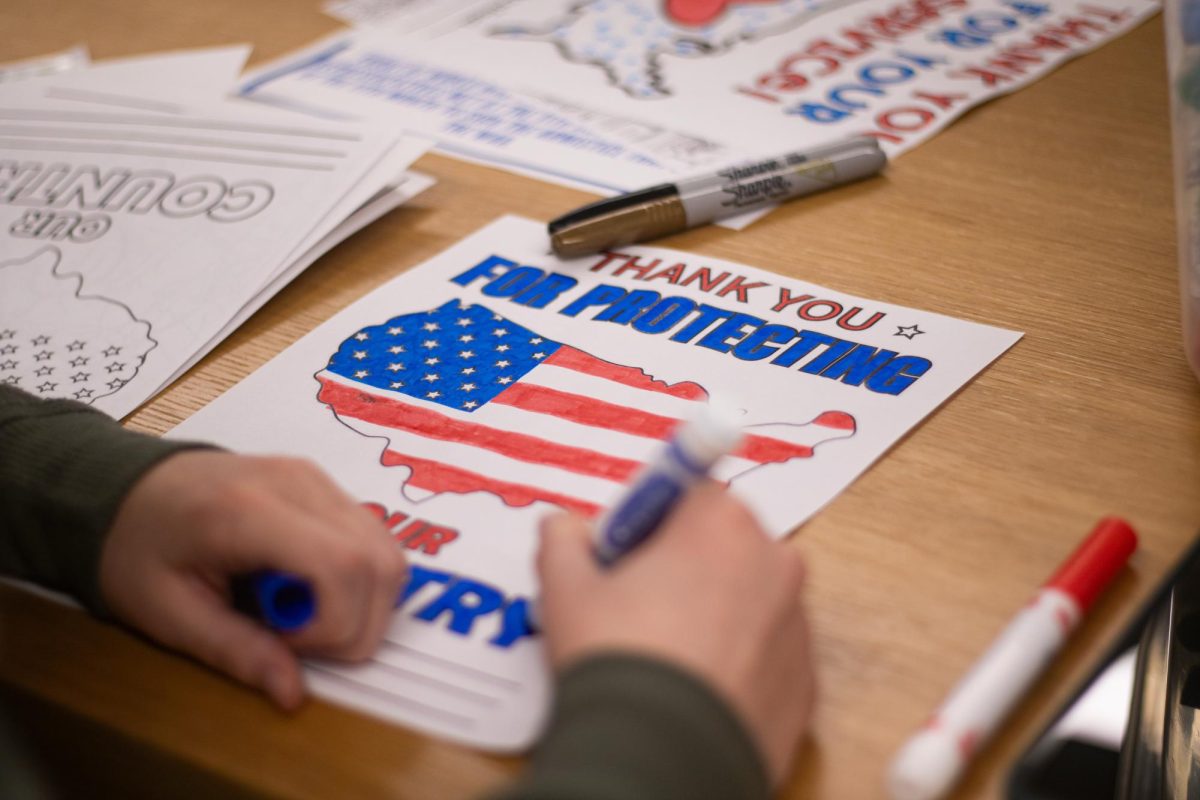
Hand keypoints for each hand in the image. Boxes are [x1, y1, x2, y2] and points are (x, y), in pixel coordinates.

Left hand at [100, 451, 406, 710]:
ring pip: (388, 553)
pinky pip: (374, 540)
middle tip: (297, 639)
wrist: (122, 488)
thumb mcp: (167, 613)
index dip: (334, 624)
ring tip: (301, 614)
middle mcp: (298, 484)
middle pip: (379, 563)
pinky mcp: (325, 484)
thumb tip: (293, 693)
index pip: (343, 566)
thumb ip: (236, 651)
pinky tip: (308, 589)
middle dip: (356, 624)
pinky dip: (358, 580)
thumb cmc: (135, 549)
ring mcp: (317, 479)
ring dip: (362, 603)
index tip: (287, 644)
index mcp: (249, 511)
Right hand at [535, 482, 815, 784]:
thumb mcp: (565, 589)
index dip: (648, 519)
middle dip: (683, 563)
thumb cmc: (618, 661)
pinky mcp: (806, 683)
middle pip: (723, 542)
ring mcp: (798, 625)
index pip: (688, 491)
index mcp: (723, 523)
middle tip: (634, 606)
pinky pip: (765, 654)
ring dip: (712, 611)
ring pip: (748, 599)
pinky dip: (735, 662)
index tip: (621, 554)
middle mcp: (775, 562)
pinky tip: (692, 689)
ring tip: (662, 656)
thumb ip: (562, 540)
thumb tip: (562, 528)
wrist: (658, 762)